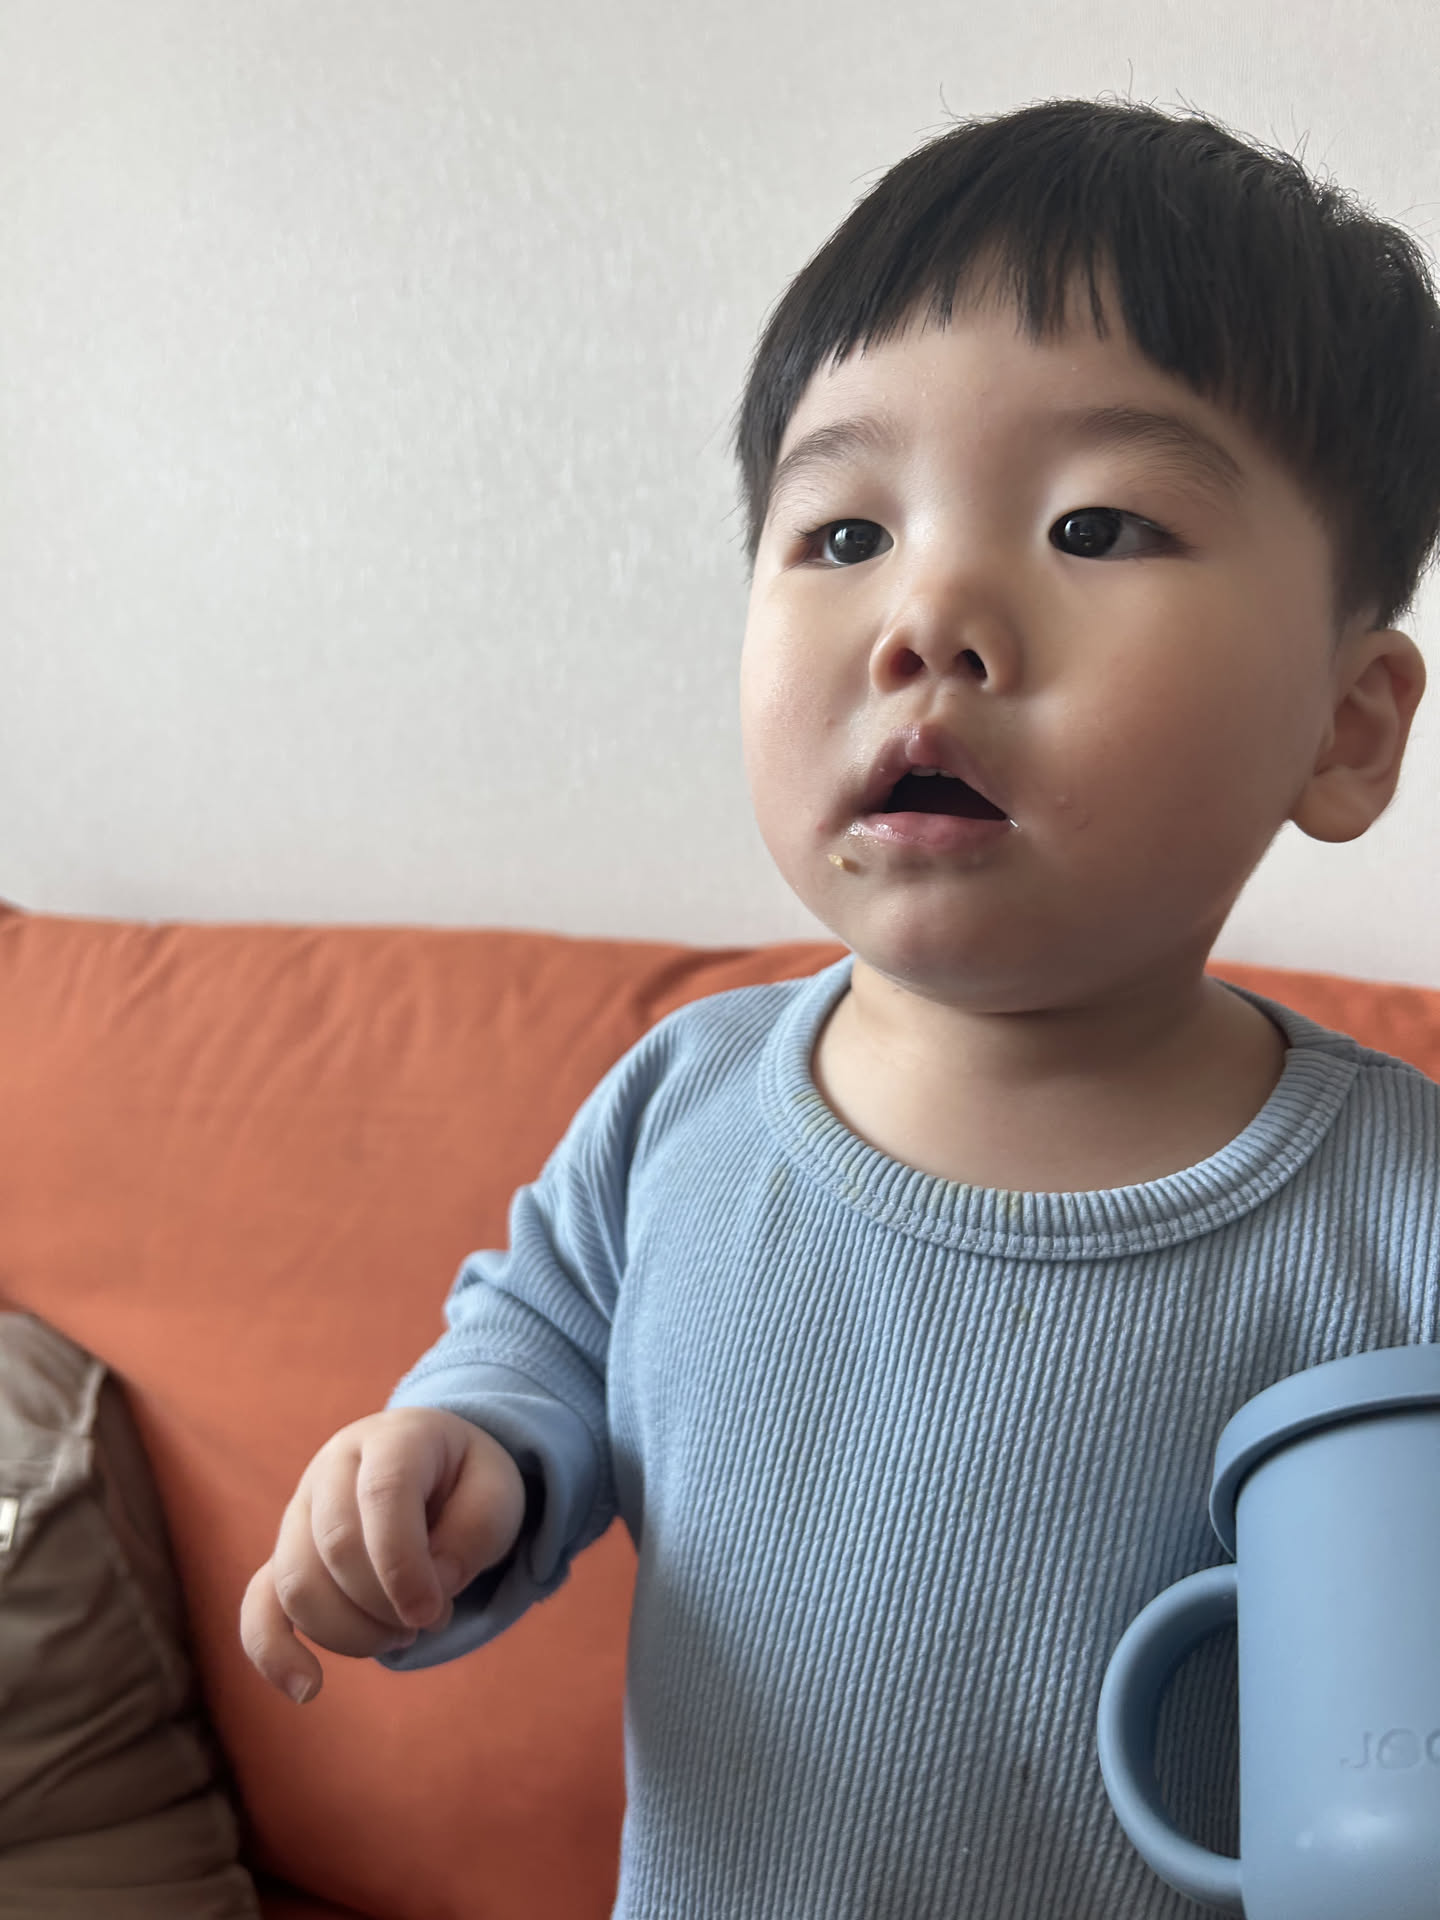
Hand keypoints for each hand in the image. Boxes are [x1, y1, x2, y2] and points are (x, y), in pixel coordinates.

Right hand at [239, 1406, 525, 1704]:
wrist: (432, 1470)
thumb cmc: (466, 1482)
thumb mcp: (498, 1491)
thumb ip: (477, 1531)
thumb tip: (433, 1586)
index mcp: (391, 1439)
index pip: (383, 1494)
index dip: (405, 1563)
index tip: (433, 1614)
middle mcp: (332, 1468)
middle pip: (336, 1547)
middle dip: (387, 1604)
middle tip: (431, 1619)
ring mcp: (299, 1513)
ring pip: (297, 1585)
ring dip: (353, 1632)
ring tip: (401, 1633)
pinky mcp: (283, 1558)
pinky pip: (257, 1607)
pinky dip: (272, 1653)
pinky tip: (308, 1689)